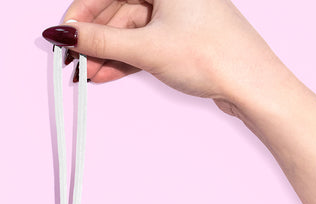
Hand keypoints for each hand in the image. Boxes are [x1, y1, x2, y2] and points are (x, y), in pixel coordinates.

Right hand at [42, 0, 294, 119]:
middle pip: (118, 7)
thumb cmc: (213, 55)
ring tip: (87, 76)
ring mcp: (177, 12)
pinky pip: (144, 42)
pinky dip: (125, 58)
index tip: (63, 36)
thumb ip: (101, 41)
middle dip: (94, 38)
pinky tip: (106, 75)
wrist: (252, 84)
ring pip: (130, 28)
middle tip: (72, 62)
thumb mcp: (146, 48)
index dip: (82, 14)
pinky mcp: (182, 35)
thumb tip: (65, 35)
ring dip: (107, 53)